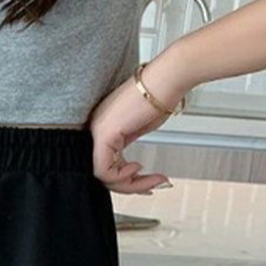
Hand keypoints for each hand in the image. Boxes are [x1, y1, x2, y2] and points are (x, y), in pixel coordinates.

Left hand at [87, 53, 190, 194]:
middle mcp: (96, 128)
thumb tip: (128, 167)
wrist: (169, 78)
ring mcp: (97, 130)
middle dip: (129, 186)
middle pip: (103, 172)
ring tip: (151, 181)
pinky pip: (104, 170)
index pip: (104, 164)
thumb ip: (126, 144)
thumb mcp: (138, 126)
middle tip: (150, 187)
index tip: (144, 184)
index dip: (124, 180)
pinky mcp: (104, 133)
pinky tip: (138, 168)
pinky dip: (122, 177)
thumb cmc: (159, 94)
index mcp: (102, 127)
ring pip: (103, 175)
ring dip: (130, 185)